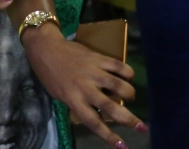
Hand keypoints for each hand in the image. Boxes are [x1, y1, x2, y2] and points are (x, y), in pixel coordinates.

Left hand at [24, 26, 146, 147]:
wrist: (46, 49)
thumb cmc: (52, 76)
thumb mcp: (60, 96)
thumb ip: (78, 104)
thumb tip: (98, 112)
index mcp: (73, 100)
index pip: (93, 122)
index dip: (109, 136)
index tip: (122, 146)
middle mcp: (84, 87)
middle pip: (110, 106)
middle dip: (128, 119)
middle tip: (142, 127)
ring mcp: (92, 71)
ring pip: (118, 85)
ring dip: (129, 93)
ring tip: (131, 97)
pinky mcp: (97, 58)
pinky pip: (118, 65)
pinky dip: (128, 72)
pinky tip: (129, 77)